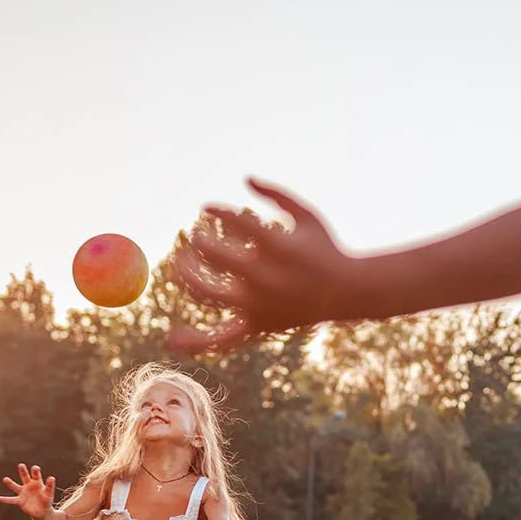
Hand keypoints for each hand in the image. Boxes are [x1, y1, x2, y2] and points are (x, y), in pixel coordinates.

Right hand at [0, 463, 55, 519]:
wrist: (42, 511)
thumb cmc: (46, 500)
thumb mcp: (49, 493)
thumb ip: (50, 486)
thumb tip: (52, 477)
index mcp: (37, 482)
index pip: (36, 475)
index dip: (35, 471)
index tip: (35, 468)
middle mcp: (29, 486)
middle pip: (25, 477)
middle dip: (23, 471)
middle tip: (21, 465)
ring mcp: (23, 493)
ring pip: (15, 487)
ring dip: (10, 483)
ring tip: (5, 479)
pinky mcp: (20, 501)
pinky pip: (11, 500)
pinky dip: (5, 500)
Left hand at [169, 178, 357, 353]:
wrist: (348, 293)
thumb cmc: (324, 249)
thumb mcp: (307, 215)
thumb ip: (277, 194)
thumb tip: (245, 178)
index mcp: (279, 247)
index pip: (233, 221)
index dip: (214, 211)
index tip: (206, 208)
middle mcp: (267, 278)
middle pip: (212, 256)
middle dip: (196, 241)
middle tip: (191, 236)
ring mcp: (260, 305)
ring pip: (206, 293)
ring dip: (185, 274)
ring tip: (180, 261)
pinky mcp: (259, 325)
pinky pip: (224, 338)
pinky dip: (198, 341)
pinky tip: (172, 338)